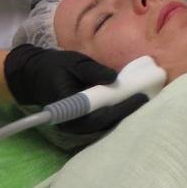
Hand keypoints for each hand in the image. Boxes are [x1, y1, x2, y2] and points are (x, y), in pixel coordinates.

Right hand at [3, 44, 147, 133]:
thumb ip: (93, 70)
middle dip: (129, 112)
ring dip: (126, 113)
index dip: (122, 108)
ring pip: (108, 123)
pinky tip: (134, 101)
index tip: (141, 98)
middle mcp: (75, 123)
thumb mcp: (72, 63)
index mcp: (69, 110)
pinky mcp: (84, 120)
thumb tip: (114, 78)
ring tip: (147, 99)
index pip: (101, 115)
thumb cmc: (53, 67)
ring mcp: (80, 124)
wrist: (34, 75)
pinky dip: (119, 111)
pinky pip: (104, 119)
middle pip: (108, 123)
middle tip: (151, 98)